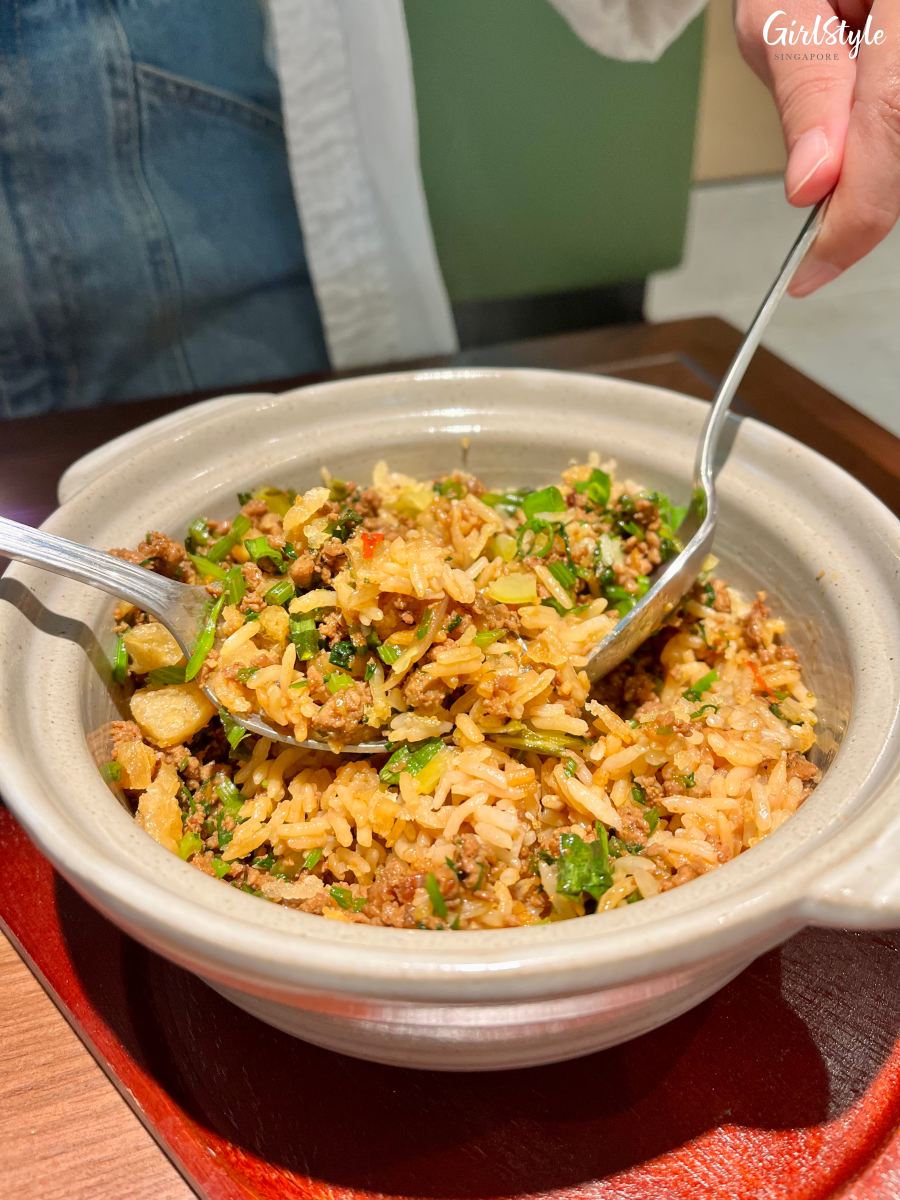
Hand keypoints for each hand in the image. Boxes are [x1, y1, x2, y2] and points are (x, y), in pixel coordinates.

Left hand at [734, 0, 899, 294]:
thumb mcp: (780, 10)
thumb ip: (805, 91)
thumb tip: (814, 183)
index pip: (893, 121)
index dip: (858, 211)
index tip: (816, 265)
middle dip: (865, 195)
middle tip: (821, 229)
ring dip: (878, 166)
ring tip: (837, 144)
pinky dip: (887, 148)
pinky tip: (861, 141)